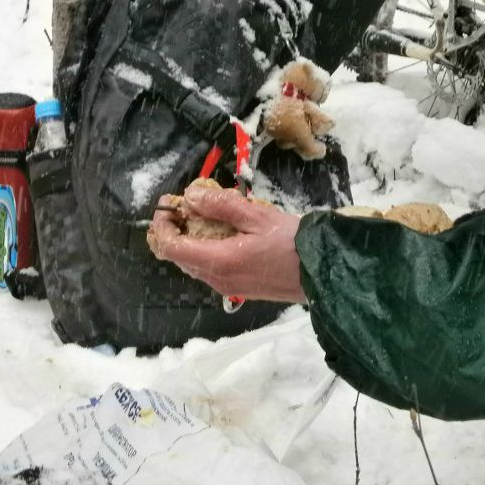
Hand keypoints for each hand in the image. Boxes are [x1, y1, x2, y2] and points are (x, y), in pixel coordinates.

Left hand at [149, 184, 306, 303]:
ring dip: (190, 240)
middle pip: (178, 257)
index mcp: (218, 261)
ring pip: (193, 263)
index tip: (169, 204)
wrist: (322, 272)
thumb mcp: (257, 216)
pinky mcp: (237, 288)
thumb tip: (190, 196)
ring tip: (204, 215)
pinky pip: (209, 269)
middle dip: (175, 230)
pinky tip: (222, 233)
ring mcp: (227, 286)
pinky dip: (205, 249)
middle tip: (186, 206)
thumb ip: (221, 205)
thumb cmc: (292, 242)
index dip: (162, 225)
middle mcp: (217, 279)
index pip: (171, 246)